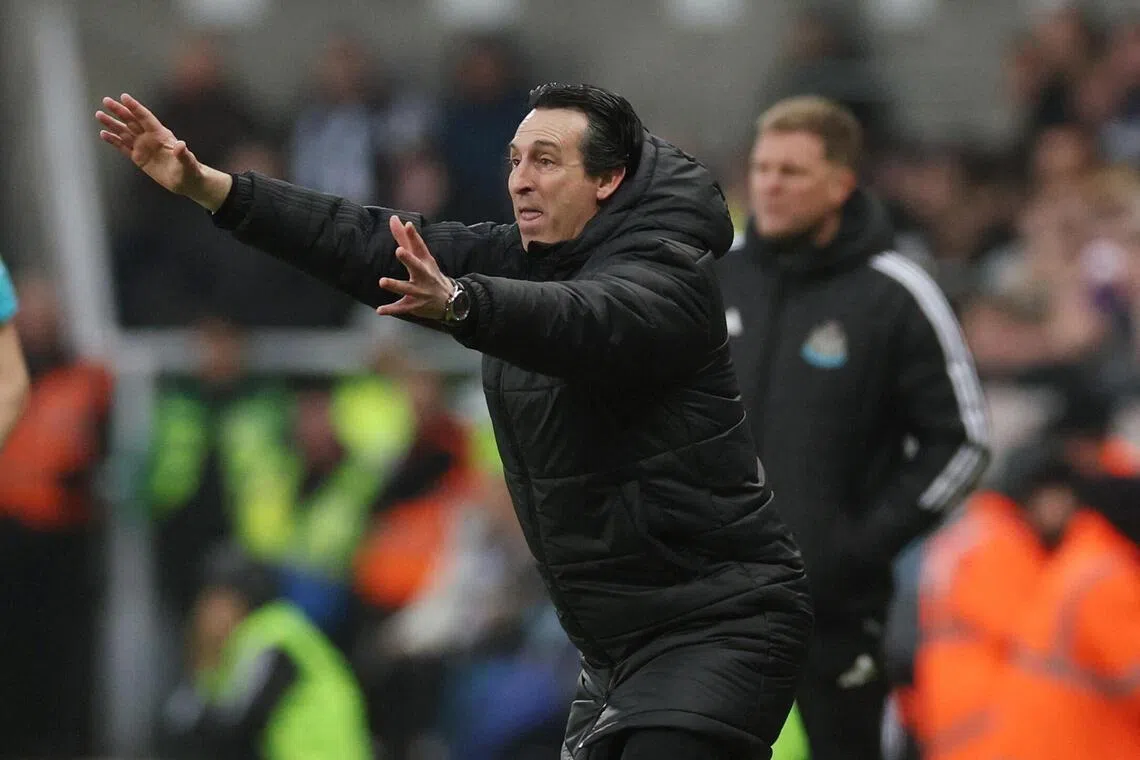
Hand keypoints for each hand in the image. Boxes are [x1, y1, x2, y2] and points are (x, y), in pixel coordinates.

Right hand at [95, 93, 231, 211]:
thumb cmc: (190, 170)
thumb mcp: (188, 163)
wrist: (186, 182)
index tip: (124, 97)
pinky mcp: (139, 158)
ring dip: (112, 124)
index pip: (145, 118)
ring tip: (99, 115)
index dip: (135, 107)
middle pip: (132, 121)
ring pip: (124, 132)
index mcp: (161, 135)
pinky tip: (103, 134)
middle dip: (119, 111)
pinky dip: (113, 141)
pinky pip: (123, 147)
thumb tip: (181, 145)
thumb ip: (183, 154)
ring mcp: (143, 147)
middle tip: (106, 101)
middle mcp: (150, 138)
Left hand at [376, 216, 455, 319]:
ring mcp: (420, 291)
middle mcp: (423, 275)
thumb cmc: (430, 274)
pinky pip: (401, 308)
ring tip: (382, 281)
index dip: (413, 236)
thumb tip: (393, 218)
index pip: (419, 247)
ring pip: (406, 288)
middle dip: (408, 259)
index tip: (407, 225)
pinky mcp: (414, 305)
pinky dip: (391, 309)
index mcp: (425, 262)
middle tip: (399, 251)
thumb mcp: (421, 257)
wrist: (450, 301)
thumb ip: (405, 239)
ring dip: (395, 285)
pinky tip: (379, 310)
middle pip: (416, 266)